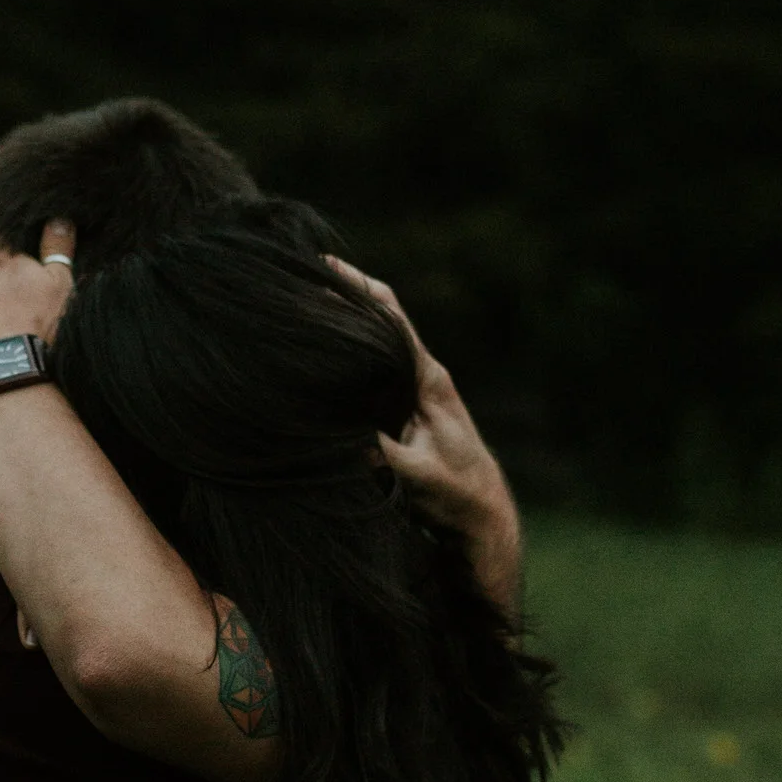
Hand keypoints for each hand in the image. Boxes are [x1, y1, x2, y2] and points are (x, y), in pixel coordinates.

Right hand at [327, 256, 520, 603]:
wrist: (484, 515)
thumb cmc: (456, 496)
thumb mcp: (417, 477)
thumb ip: (380, 455)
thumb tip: (335, 435)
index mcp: (427, 379)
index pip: (390, 320)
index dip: (358, 289)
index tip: (323, 265)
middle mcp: (420, 375)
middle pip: (377, 321)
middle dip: (341, 296)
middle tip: (297, 276)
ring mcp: (413, 390)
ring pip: (372, 345)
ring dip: (340, 325)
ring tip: (298, 305)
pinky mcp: (403, 409)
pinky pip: (369, 372)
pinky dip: (343, 358)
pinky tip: (315, 355)